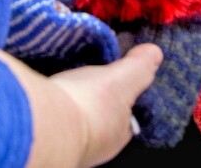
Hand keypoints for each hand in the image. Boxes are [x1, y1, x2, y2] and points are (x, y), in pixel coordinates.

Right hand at [0, 42, 162, 167]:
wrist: (44, 122)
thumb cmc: (90, 104)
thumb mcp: (122, 79)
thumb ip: (139, 67)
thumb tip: (156, 54)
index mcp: (118, 134)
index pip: (127, 115)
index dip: (124, 97)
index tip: (115, 79)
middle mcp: (96, 145)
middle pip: (100, 117)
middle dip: (96, 100)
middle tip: (88, 78)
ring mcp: (70, 142)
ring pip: (76, 116)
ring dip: (73, 102)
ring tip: (68, 81)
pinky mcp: (44, 134)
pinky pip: (54, 115)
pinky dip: (54, 103)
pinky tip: (50, 90)